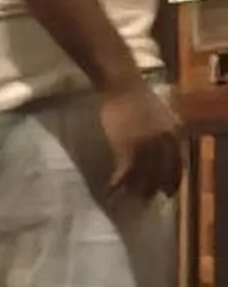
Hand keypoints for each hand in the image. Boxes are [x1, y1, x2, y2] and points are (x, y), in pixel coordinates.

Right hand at [102, 79, 183, 198]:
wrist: (123, 87)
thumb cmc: (139, 99)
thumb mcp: (162, 116)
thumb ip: (166, 134)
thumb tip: (164, 152)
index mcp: (173, 132)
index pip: (177, 163)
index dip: (173, 181)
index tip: (168, 193)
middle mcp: (163, 141)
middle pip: (161, 172)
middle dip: (154, 188)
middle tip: (147, 199)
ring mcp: (145, 145)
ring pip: (143, 175)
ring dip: (135, 189)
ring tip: (128, 196)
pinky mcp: (126, 147)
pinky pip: (124, 172)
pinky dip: (117, 183)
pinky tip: (111, 189)